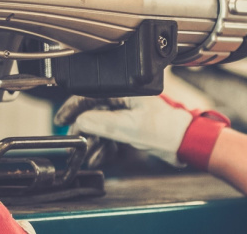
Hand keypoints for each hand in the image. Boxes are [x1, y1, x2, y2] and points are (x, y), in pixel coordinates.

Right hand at [53, 94, 229, 168]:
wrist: (185, 143)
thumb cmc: (165, 131)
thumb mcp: (126, 127)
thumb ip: (99, 122)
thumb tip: (79, 121)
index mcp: (124, 90)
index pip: (90, 94)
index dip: (72, 107)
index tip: (61, 119)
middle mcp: (125, 97)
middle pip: (94, 111)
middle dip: (84, 131)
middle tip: (76, 145)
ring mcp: (129, 111)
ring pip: (102, 124)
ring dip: (95, 142)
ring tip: (90, 157)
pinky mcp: (133, 123)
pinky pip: (112, 132)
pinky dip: (105, 144)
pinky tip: (101, 157)